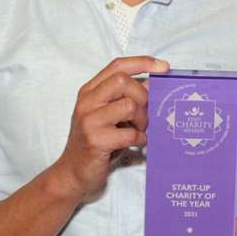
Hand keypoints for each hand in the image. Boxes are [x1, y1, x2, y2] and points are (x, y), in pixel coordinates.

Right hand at [48, 57, 168, 202]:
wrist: (73, 172)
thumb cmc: (96, 142)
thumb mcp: (108, 115)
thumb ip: (125, 97)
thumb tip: (153, 83)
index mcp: (90, 91)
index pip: (118, 65)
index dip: (143, 63)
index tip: (163, 67)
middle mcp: (87, 101)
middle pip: (124, 81)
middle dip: (143, 96)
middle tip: (145, 115)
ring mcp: (89, 120)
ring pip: (129, 105)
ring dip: (143, 120)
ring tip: (140, 130)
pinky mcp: (95, 140)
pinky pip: (129, 133)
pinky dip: (140, 138)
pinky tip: (137, 143)